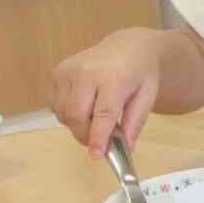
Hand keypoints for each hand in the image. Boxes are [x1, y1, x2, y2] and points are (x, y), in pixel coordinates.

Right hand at [50, 35, 162, 158]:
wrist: (127, 47)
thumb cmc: (139, 74)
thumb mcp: (147, 96)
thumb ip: (135, 122)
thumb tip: (126, 148)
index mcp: (113, 77)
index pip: (103, 113)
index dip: (98, 137)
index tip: (97, 155)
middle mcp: (86, 72)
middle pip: (76, 115)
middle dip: (85, 135)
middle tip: (99, 142)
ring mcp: (67, 71)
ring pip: (63, 114)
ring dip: (77, 125)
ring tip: (96, 117)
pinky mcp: (56, 73)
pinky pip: (55, 105)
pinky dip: (67, 114)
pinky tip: (84, 105)